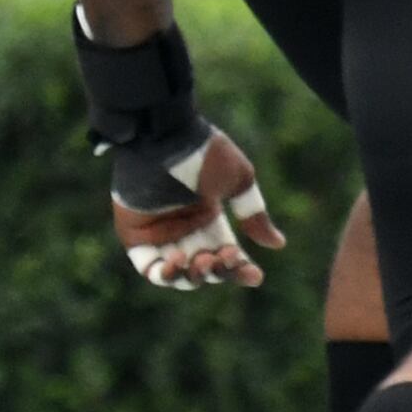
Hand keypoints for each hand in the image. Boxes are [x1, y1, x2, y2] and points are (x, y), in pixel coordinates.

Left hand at [73, 17, 280, 287]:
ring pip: (178, 273)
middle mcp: (184, 227)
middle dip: (220, 271)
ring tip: (204, 260)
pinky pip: (147, 266)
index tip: (256, 275)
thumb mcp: (237, 181)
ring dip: (194, 275)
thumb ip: (253, 213)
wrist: (164, 136)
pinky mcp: (135, 232)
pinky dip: (163, 274)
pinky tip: (179, 262)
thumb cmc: (202, 152)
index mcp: (208, 216)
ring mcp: (158, 231)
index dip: (241, 270)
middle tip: (225, 256)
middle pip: (205, 268)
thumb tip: (276, 244)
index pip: (226, 255)